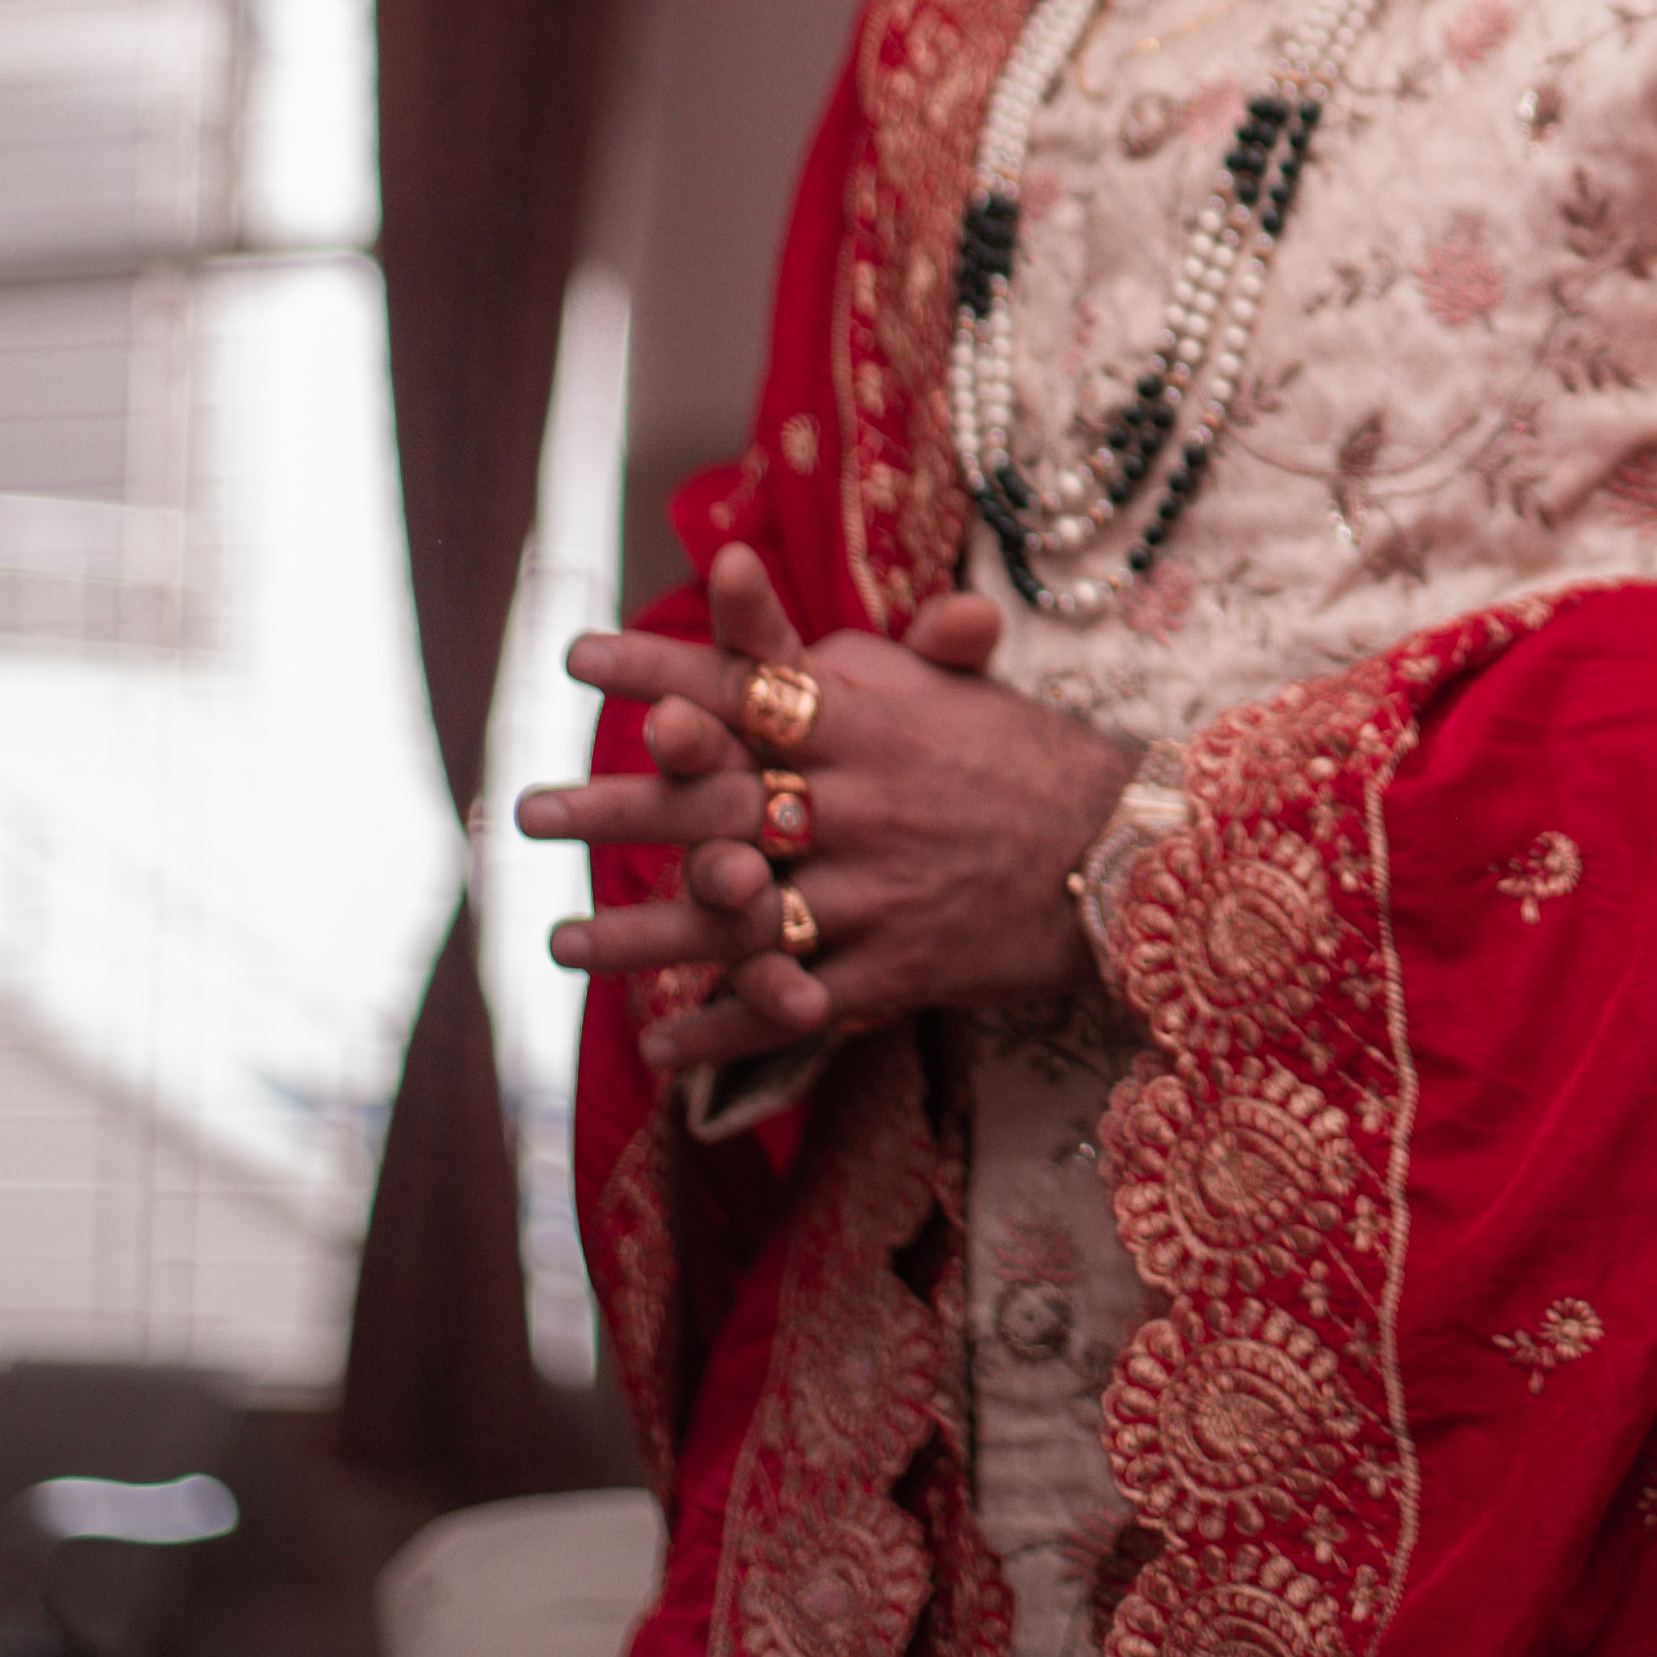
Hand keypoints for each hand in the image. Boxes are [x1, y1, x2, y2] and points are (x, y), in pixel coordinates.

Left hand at [518, 544, 1134, 1070]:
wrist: (1130, 852)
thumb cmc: (1035, 764)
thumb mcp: (959, 692)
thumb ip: (874, 655)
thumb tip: (801, 614)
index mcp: (875, 722)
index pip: (748, 683)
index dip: (661, 666)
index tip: (578, 655)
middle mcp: (865, 801)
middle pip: (717, 802)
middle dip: (616, 807)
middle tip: (526, 810)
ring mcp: (880, 889)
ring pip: (738, 916)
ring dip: (642, 936)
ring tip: (559, 945)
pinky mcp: (900, 967)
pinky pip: (795, 1002)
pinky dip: (728, 1029)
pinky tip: (664, 1042)